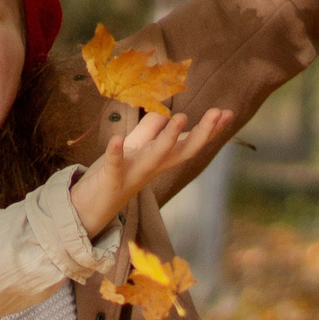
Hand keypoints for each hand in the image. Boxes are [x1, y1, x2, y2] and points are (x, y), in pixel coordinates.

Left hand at [71, 108, 233, 238]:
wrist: (90, 209)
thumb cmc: (116, 175)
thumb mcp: (135, 148)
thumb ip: (151, 129)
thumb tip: (167, 109)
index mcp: (160, 159)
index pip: (189, 143)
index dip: (209, 130)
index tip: (228, 113)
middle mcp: (152, 168)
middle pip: (182, 152)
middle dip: (202, 134)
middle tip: (218, 113)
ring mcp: (133, 175)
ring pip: (155, 158)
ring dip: (168, 139)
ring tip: (181, 118)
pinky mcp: (111, 180)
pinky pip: (115, 166)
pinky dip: (115, 153)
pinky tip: (116, 138)